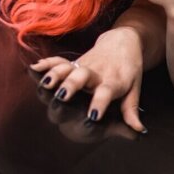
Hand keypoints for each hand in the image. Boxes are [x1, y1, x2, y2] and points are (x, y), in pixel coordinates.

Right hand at [30, 26, 147, 132]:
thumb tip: (139, 132)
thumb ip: (131, 110)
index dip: (100, 103)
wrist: (123, 41)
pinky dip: (47, 64)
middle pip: (83, 77)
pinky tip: (34, 68)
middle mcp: (97, 73)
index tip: (93, 116)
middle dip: (72, 86)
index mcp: (114, 81)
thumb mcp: (134, 89)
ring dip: (55, 75)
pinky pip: (58, 62)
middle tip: (62, 96)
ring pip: (67, 69)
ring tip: (46, 84)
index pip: (107, 92)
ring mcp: (83, 66)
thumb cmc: (130, 69)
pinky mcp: (74, 63)